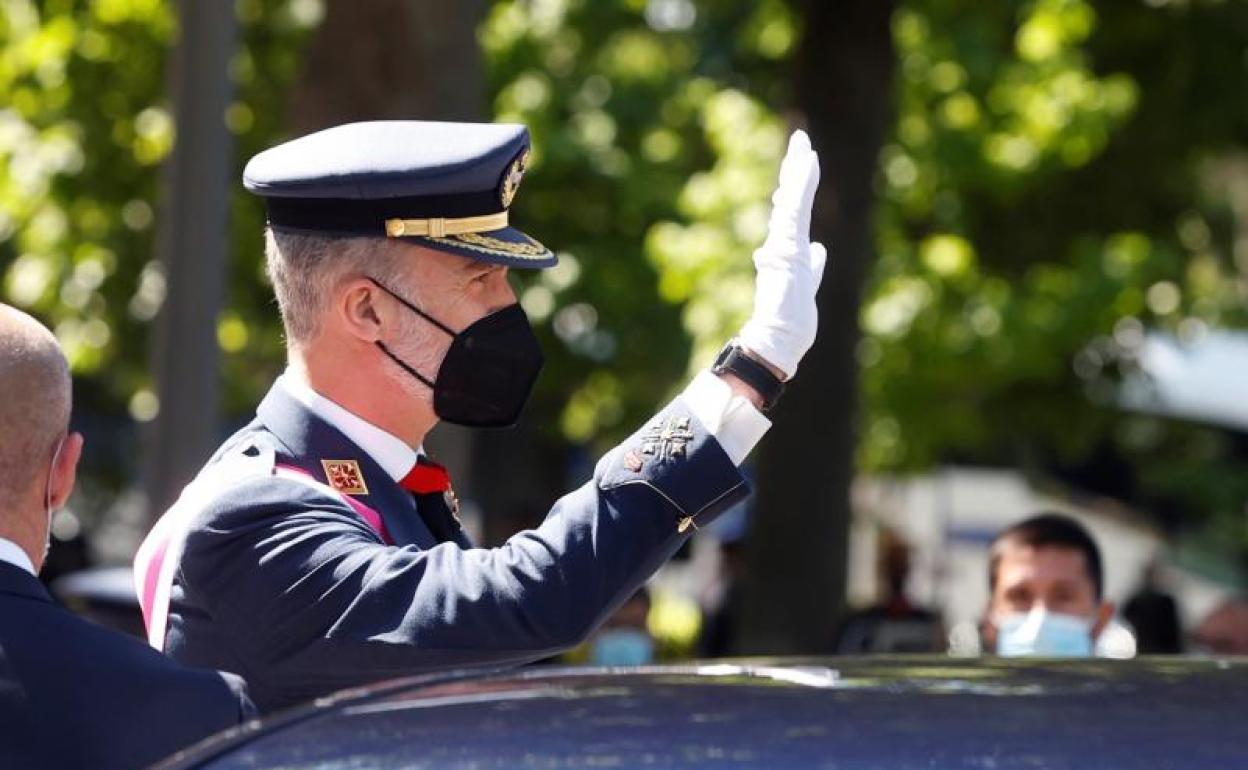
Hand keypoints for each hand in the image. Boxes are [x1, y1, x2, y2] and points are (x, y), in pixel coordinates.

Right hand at [737, 130, 826, 378]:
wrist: (778, 338)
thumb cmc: (790, 320)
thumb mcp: (806, 286)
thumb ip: (812, 267)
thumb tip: (820, 250)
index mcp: (787, 251)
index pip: (793, 214)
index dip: (796, 192)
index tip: (798, 171)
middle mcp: (781, 243)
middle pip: (791, 200)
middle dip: (795, 171)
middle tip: (801, 143)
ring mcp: (782, 243)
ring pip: (793, 199)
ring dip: (798, 170)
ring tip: (803, 144)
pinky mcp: (786, 245)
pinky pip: (797, 207)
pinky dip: (801, 183)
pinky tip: (807, 161)